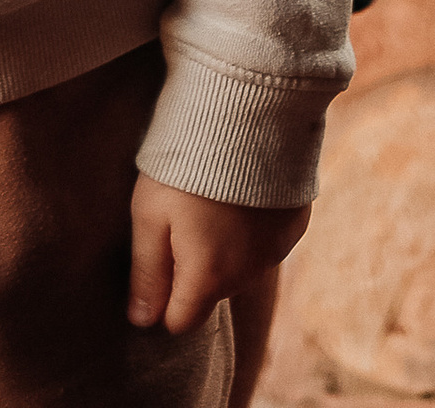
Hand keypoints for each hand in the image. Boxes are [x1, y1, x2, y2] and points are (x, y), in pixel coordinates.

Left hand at [126, 182, 307, 334]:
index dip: (162, 298)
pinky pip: (266, 242)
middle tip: (182, 214)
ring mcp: (275, 252)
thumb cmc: (187, 164)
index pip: (180, 320)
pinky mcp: (294, 226)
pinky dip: (252, 227)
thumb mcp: (150, 213)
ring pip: (239, 267)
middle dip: (194, 267)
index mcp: (208, 278)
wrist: (249, 114)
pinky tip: (243, 191)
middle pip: (210, 292)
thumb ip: (146, 272)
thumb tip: (140, 321)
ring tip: (213, 196)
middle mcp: (247, 276)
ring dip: (225, 246)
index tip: (156, 259)